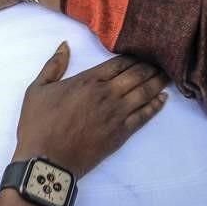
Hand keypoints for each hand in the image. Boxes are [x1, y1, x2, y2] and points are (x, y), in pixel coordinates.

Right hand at [11, 42, 168, 176]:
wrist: (46, 160)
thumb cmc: (38, 124)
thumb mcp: (38, 89)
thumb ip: (53, 65)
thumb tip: (64, 45)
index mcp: (87, 80)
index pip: (119, 63)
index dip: (134, 56)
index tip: (145, 51)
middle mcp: (106, 94)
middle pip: (136, 75)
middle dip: (151, 66)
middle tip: (164, 59)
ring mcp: (116, 114)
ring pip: (143, 92)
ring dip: (157, 82)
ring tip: (168, 73)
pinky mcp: (121, 133)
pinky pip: (144, 115)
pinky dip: (155, 106)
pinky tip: (163, 98)